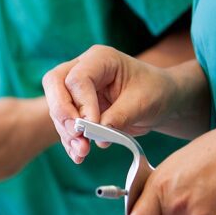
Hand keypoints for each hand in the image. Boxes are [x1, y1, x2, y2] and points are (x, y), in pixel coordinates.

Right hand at [42, 45, 179, 162]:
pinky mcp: (77, 108)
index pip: (77, 79)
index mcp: (100, 59)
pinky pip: (65, 124)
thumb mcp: (143, 102)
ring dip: (67, 133)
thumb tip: (97, 135)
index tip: (93, 126)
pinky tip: (79, 156)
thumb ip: (119, 116)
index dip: (82, 104)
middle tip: (78, 135)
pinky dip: (70, 141)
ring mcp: (76, 89)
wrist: (160, 100)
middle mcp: (82, 69)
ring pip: (58, 108)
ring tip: (83, 151)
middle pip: (55, 85)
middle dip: (63, 114)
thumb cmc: (155, 91)